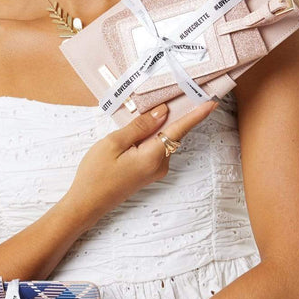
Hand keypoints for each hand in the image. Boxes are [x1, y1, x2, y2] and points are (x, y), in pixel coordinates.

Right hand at [65, 99, 218, 223]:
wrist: (87, 203)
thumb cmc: (96, 174)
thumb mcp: (114, 143)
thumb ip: (140, 126)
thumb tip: (162, 112)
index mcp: (153, 156)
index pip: (179, 130)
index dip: (196, 115)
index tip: (211, 102)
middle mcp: (160, 165)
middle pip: (171, 133)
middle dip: (169, 115)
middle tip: (164, 95)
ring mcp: (155, 170)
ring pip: (161, 140)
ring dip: (155, 127)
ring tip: (139, 115)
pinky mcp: (149, 172)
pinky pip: (155, 148)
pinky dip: (150, 137)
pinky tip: (135, 132)